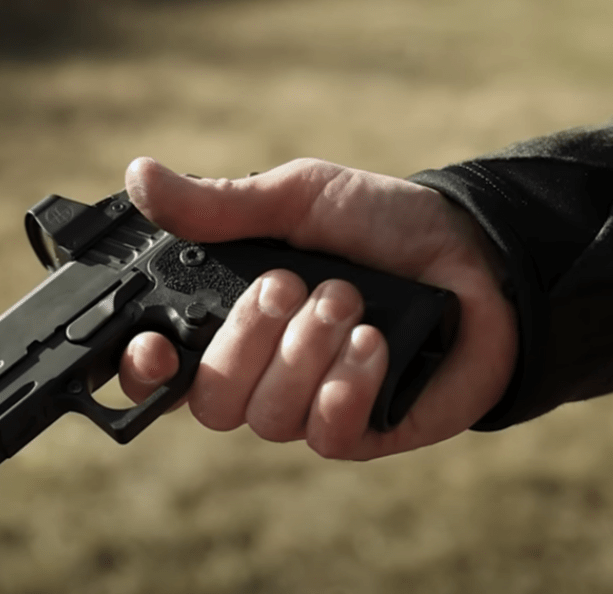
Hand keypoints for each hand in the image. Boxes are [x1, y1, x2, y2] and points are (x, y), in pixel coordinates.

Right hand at [117, 157, 517, 459]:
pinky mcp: (363, 431)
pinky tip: (374, 343)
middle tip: (289, 283)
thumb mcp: (296, 197)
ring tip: (349, 298)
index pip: (161, 374)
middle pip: (211, 403)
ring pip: (269, 417)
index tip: (156, 346)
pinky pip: (326, 436)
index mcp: (229, 323)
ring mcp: (309, 409)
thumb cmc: (378, 223)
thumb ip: (218, 204)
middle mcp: (260, 375)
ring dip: (305, 351)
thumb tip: (140, 176)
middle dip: (246, 340)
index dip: (144, 372)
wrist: (473, 250)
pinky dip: (345, 387)